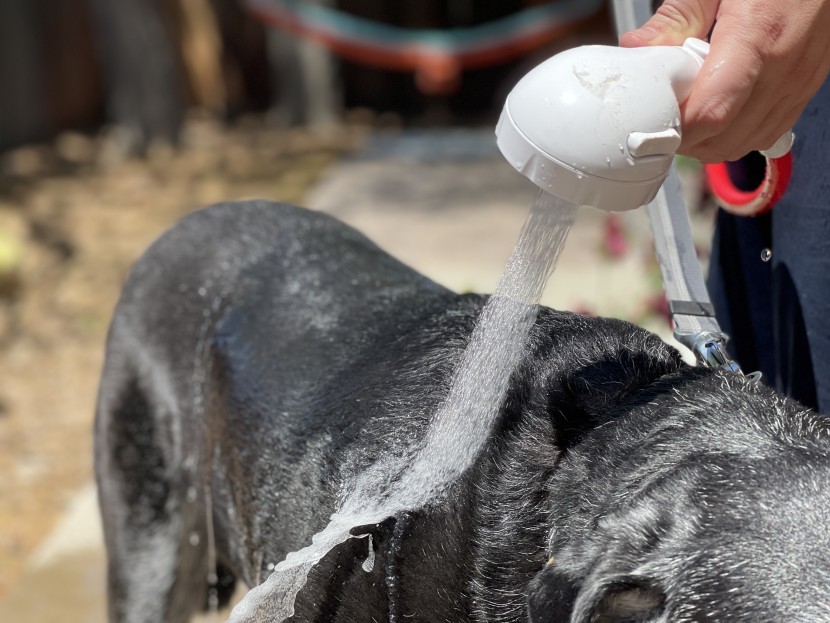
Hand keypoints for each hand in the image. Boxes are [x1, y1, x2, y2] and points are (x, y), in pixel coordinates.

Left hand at [620, 0, 829, 162]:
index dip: (677, 130)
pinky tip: (719, 116)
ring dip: (710, 144)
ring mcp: (799, 81)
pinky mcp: (806, 88)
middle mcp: (783, 66)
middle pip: (724, 137)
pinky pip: (767, 133)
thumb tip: (636, 47)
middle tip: (664, 123)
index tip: (653, 127)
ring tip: (689, 119)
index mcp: (756, 36)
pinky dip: (737, 136)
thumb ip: (675, 18)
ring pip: (745, 143)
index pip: (711, 112)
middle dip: (687, 141)